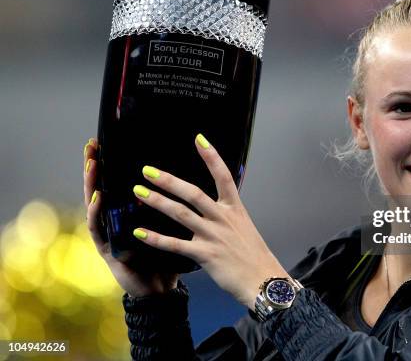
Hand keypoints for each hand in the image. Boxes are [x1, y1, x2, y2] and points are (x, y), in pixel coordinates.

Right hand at [83, 138, 178, 296]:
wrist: (161, 289)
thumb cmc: (166, 256)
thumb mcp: (170, 226)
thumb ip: (173, 206)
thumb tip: (192, 181)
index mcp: (129, 214)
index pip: (117, 184)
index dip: (111, 163)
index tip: (106, 141)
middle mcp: (115, 222)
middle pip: (102, 189)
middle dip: (95, 167)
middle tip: (92, 146)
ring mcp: (109, 236)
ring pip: (95, 206)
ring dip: (91, 185)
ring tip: (91, 165)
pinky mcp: (107, 251)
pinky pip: (99, 230)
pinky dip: (96, 213)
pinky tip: (97, 198)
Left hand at [130, 134, 288, 309]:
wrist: (263, 280)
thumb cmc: (253, 255)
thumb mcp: (244, 227)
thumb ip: (227, 214)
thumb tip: (217, 203)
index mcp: (234, 209)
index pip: (224, 176)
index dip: (211, 157)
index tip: (199, 139)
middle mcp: (223, 218)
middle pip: (193, 193)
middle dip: (169, 180)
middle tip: (148, 170)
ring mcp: (213, 236)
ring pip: (181, 214)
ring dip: (158, 202)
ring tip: (139, 192)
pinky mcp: (205, 255)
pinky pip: (175, 245)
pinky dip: (155, 239)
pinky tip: (139, 233)